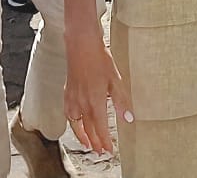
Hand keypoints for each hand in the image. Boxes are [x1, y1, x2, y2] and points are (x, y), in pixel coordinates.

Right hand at [63, 28, 130, 153]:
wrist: (81, 45)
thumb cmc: (99, 59)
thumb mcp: (116, 80)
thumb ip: (121, 101)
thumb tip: (129, 118)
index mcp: (95, 101)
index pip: (101, 128)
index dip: (105, 141)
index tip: (109, 150)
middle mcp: (82, 103)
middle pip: (88, 129)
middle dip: (95, 142)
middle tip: (101, 152)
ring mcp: (73, 98)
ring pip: (76, 124)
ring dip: (82, 136)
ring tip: (88, 144)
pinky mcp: (67, 93)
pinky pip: (68, 114)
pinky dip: (72, 123)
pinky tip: (75, 123)